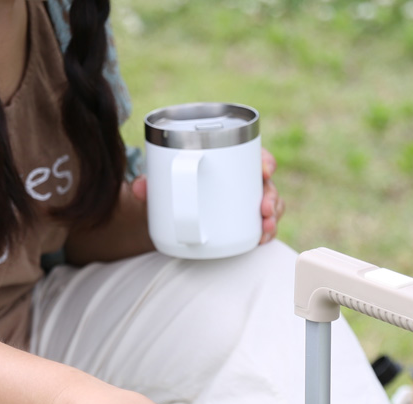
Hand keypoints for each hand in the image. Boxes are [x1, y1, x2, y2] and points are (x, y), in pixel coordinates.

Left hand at [130, 149, 284, 244]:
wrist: (170, 213)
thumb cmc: (171, 189)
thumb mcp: (162, 185)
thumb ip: (151, 184)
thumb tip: (139, 188)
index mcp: (228, 161)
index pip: (254, 155)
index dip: (265, 160)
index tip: (265, 169)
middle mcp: (241, 180)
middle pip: (266, 183)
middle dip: (271, 195)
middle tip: (263, 207)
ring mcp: (245, 202)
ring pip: (269, 204)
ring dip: (273, 216)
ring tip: (265, 227)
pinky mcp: (245, 222)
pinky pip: (263, 224)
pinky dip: (266, 232)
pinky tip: (263, 239)